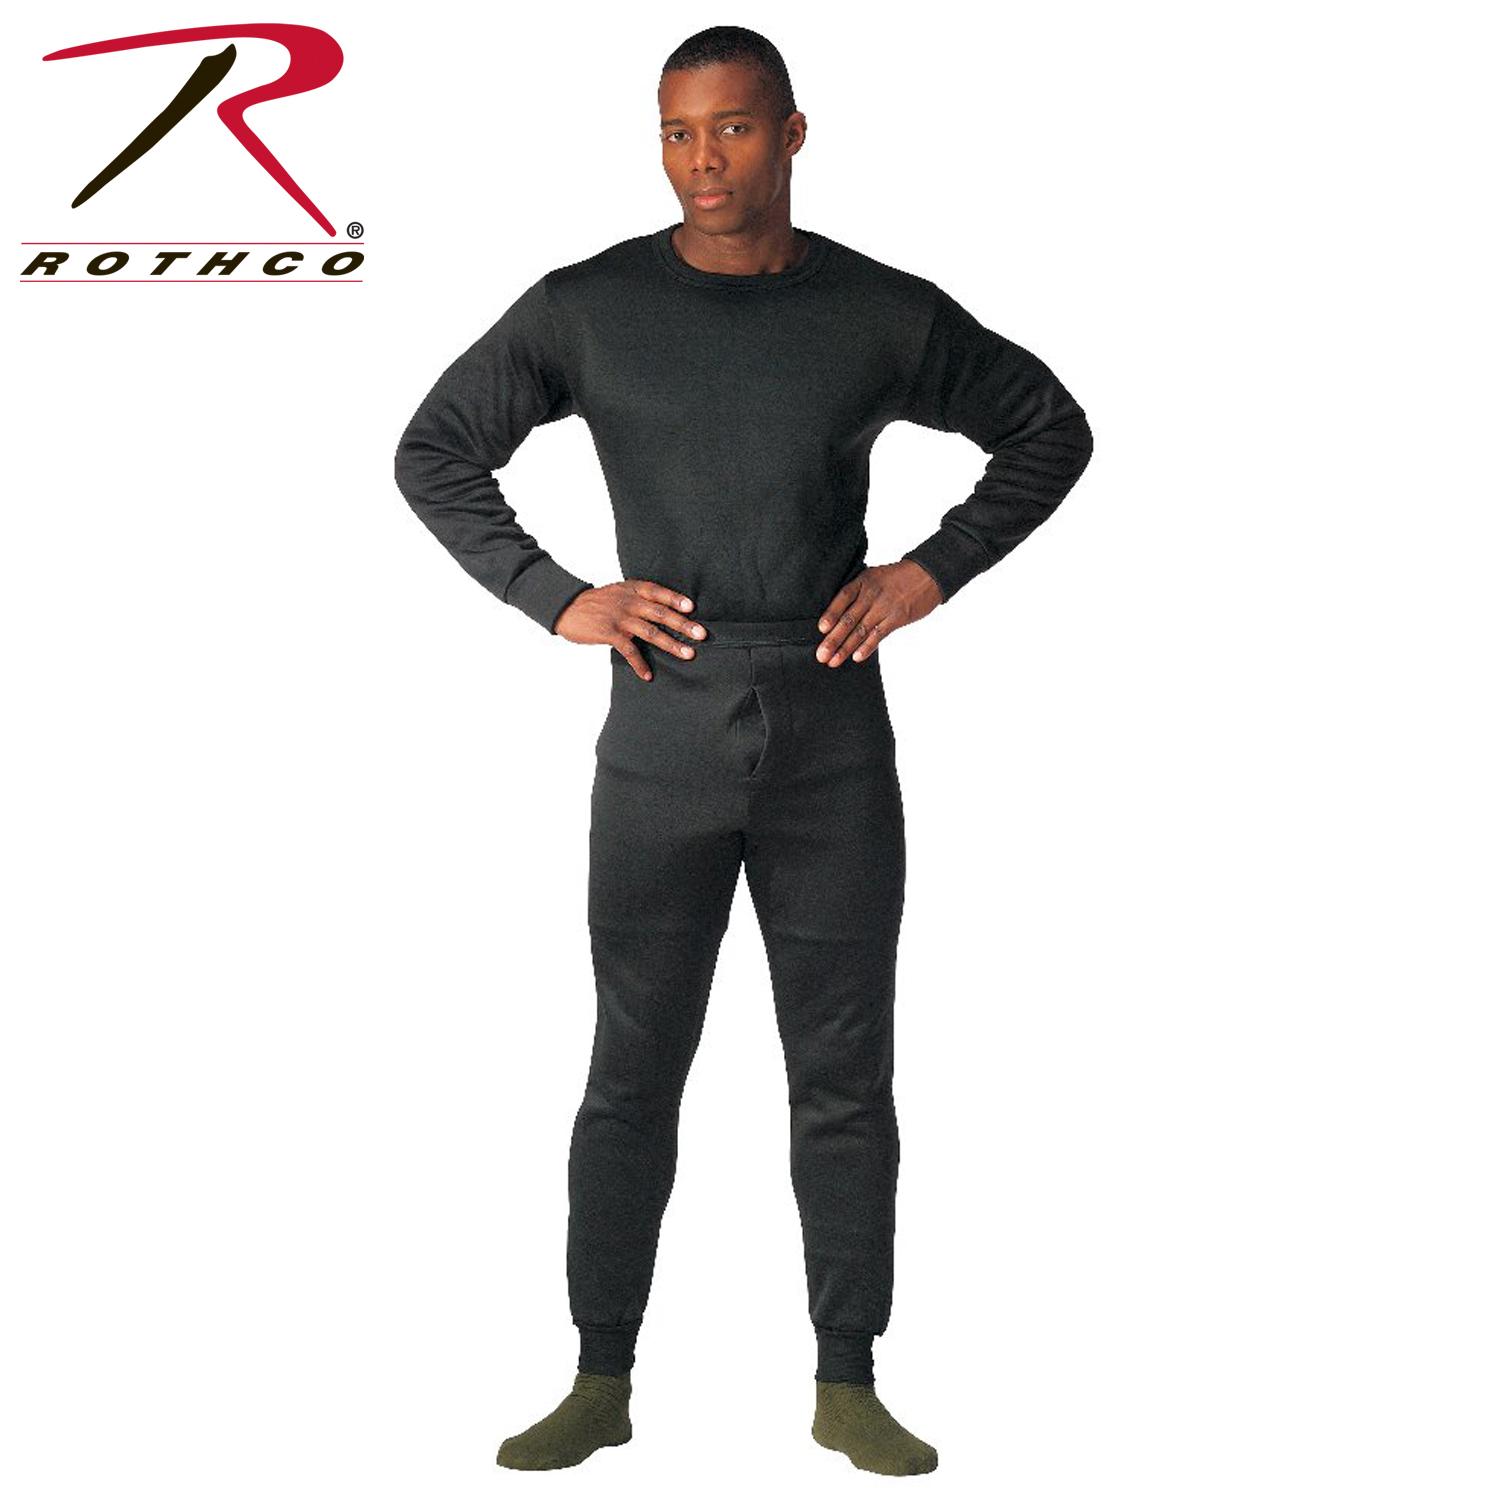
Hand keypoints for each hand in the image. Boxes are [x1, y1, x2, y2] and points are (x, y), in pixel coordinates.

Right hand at [555, 579, 705, 680]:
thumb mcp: (620, 592)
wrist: (567, 608)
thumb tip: (667, 609)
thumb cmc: (598, 602)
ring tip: (687, 654)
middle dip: (682, 624)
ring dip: (671, 644)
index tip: (691, 607)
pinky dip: (639, 664)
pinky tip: (648, 675)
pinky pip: (628, 650)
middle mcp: (628, 602)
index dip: (674, 598)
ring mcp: (619, 618)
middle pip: (660, 613)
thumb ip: (640, 597)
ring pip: (650, 632)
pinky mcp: (609, 633)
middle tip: (701, 634)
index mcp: (632, 589)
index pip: (657, 592)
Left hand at [815, 560, 941, 666]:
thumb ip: (858, 592)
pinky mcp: (897, 618)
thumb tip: (837, 615)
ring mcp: (884, 607)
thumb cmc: (897, 578)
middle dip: (833, 639)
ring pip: (861, 630)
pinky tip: (856, 657)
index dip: (831, 614)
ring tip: (833, 661)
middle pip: (848, 619)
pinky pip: (878, 634)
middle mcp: (871, 594)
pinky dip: (867, 647)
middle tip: (821, 655)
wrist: (928, 575)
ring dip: (845, 648)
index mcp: (863, 581)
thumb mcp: (874, 576)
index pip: (843, 598)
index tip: (821, 629)